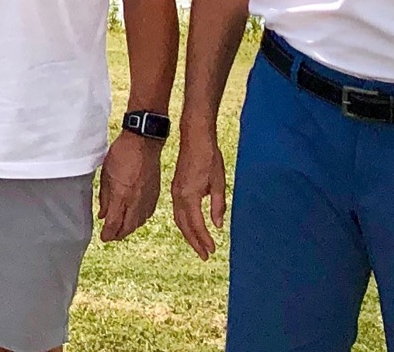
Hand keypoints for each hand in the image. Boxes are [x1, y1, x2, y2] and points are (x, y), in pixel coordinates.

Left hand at [98, 131, 164, 241]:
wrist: (144, 142)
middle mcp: (136, 200)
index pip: (114, 223)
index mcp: (121, 195)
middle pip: (127, 227)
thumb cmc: (122, 154)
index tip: (103, 238)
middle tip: (110, 236)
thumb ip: (104, 197)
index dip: (108, 234)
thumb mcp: (106, 174)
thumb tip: (102, 215)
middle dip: (118, 235)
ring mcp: (147, 198)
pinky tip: (134, 219)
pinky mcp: (155, 194)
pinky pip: (147, 214)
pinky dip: (139, 220)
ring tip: (120, 229)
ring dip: (128, 229)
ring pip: (138, 222)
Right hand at [171, 125, 227, 258]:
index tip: (212, 251)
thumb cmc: (209, 158)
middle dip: (194, 242)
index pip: (196, 225)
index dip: (204, 239)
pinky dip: (185, 223)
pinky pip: (178, 211)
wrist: (194, 138)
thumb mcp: (218, 182)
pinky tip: (192, 227)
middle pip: (184, 226)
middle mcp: (179, 196)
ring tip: (199, 245)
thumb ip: (217, 205)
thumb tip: (216, 225)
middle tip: (205, 255)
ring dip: (189, 234)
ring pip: (179, 219)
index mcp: (189, 196)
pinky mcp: (176, 188)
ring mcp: (175, 192)